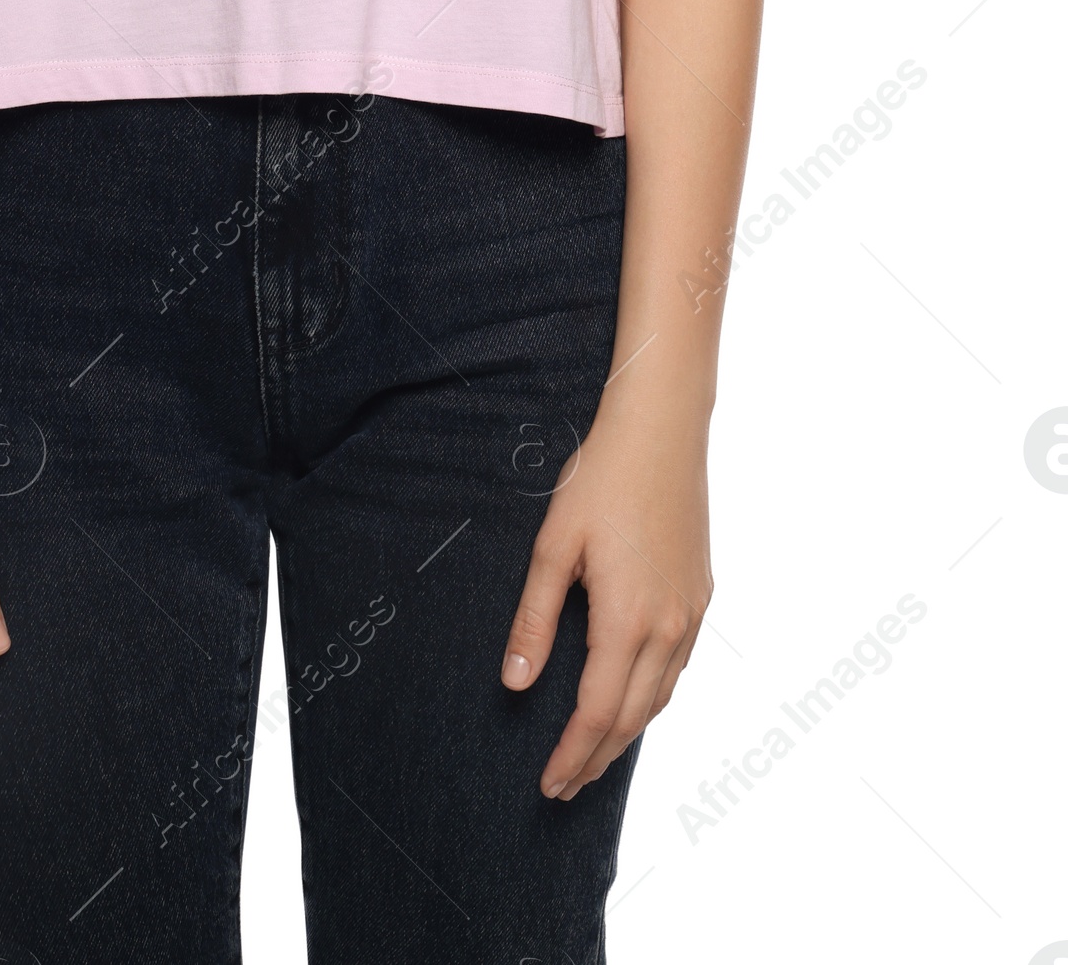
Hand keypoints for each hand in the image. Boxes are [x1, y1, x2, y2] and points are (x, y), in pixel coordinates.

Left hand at [499, 404, 711, 797]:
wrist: (662, 430)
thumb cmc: (601, 479)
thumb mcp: (554, 546)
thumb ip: (535, 618)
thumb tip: (516, 682)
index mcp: (627, 620)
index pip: (596, 712)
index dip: (571, 755)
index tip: (548, 784)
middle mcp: (668, 628)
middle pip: (630, 718)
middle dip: (595, 759)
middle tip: (564, 787)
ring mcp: (691, 613)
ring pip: (660, 698)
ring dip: (625, 734)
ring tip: (593, 756)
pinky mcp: (701, 595)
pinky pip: (677, 667)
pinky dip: (651, 698)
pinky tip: (632, 700)